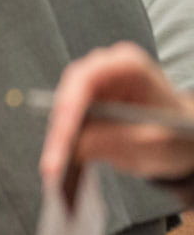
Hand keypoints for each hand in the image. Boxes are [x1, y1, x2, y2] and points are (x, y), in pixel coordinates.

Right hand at [40, 41, 193, 186]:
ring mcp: (92, 87)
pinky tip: (61, 164)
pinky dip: (64, 143)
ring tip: (55, 169)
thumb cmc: (178, 134)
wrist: (184, 140)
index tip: (63, 136)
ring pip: (62, 111)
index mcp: (128, 65)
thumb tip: (73, 146)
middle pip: (69, 94)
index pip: (86, 79)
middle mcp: (104, 69)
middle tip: (53, 162)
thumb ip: (115, 140)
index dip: (69, 106)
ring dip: (58, 139)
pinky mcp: (84, 105)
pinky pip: (66, 123)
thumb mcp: (154, 141)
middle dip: (60, 129)